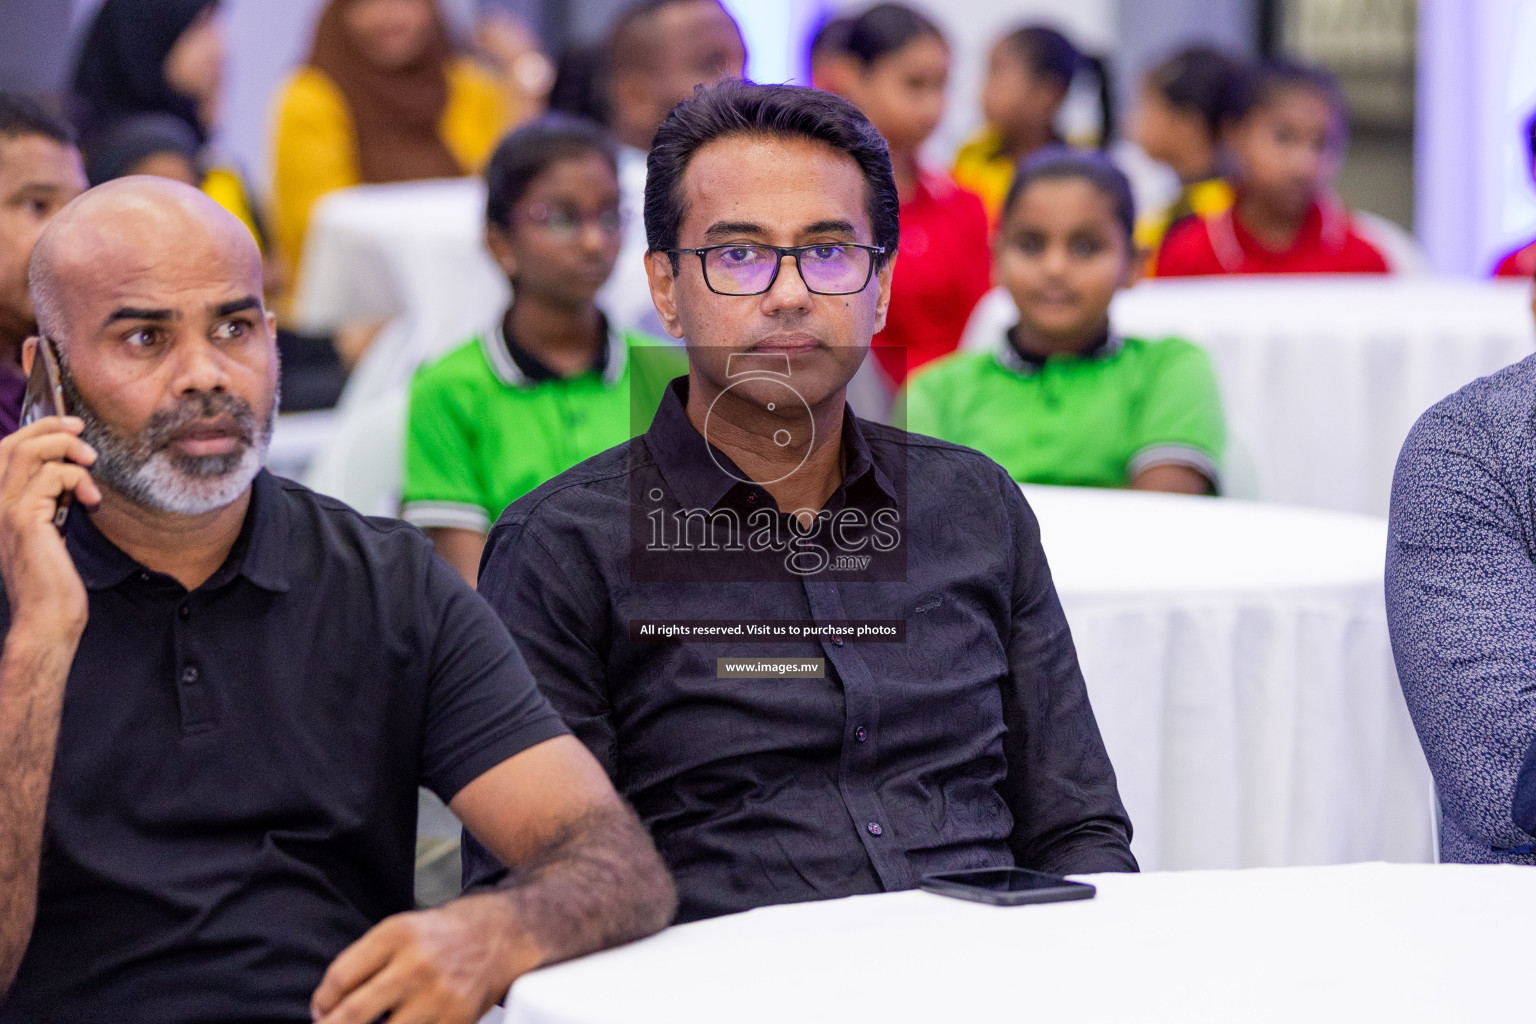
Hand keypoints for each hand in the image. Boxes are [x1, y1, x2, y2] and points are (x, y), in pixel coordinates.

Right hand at [0, 417, 98, 643]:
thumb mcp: (49, 530)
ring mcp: (4, 510)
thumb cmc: (53, 580)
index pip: (4, 451)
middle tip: (80, 429)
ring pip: (29, 452)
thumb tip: (69, 471)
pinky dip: (78, 479)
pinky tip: (92, 500)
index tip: (70, 426)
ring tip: (90, 463)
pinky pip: (53, 477)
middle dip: (50, 427)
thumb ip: (49, 501)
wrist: (46, 616)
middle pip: (12, 444)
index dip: (35, 430)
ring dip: (66, 447)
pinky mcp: (25, 519)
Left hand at [311, 894, 529, 1023]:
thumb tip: (327, 1008)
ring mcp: (438, 996)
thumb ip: (363, 962)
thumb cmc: (446, 935)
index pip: (339, 979)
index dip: (322, 1003)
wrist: (504, 934)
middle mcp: (416, 964)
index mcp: (396, 935)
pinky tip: (402, 1023)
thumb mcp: (401, 930)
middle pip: (352, 1015)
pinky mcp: (456, 1020)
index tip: (321, 1012)